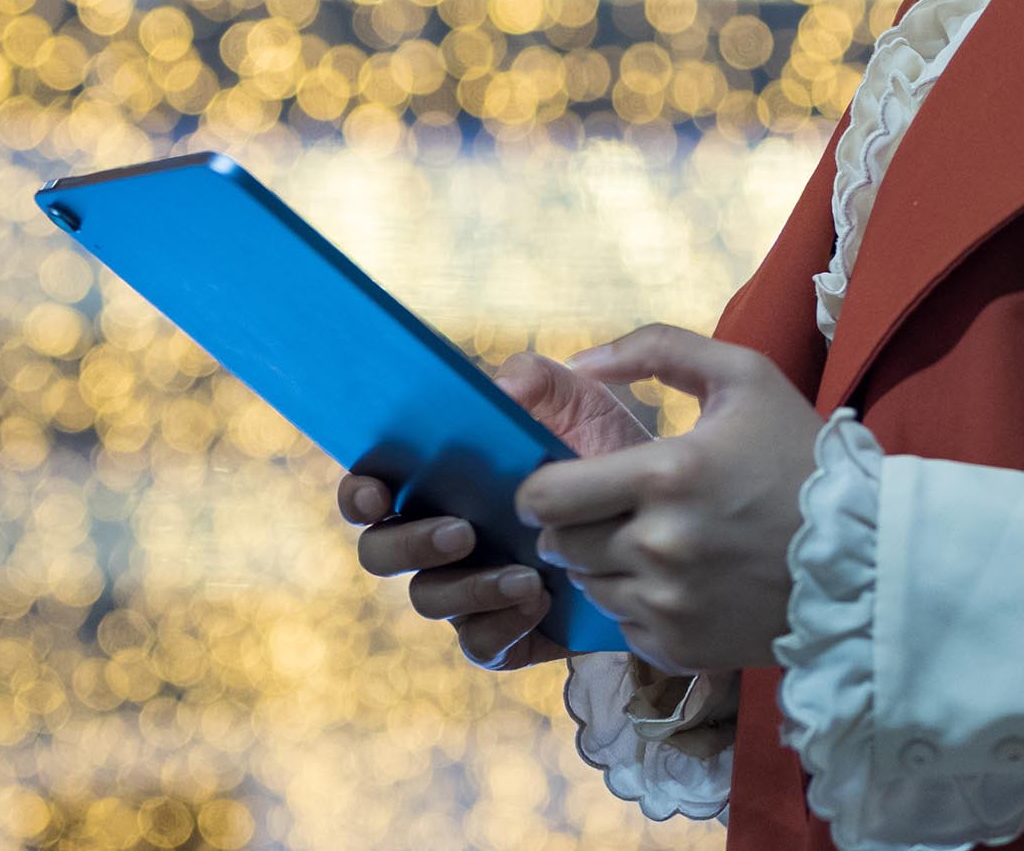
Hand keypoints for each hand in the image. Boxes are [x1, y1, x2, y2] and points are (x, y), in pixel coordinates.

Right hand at [339, 348, 652, 671]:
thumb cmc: (604, 455)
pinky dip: (502, 623)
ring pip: (428, 599)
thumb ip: (536, 380)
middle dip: (408, 544)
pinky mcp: (504, 633)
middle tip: (461, 530)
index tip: (376, 489)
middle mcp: (437, 537)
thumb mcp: (579, 404)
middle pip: (379, 551)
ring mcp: (465, 589)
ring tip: (522, 573)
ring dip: (467, 587)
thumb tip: (498, 388)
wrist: (665, 520)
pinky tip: (538, 598)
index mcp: (437, 479)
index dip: (358, 491)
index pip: (370, 488)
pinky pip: (479, 643)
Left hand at [514, 324, 821, 674]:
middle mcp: (657, 547)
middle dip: (573, 524)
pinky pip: (623, 626)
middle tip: (613, 510)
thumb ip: (656, 349)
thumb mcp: (743, 375)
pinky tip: (679, 582)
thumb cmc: (799, 455)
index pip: (546, 496)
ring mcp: (668, 606)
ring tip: (654, 543)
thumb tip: (581, 362)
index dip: (542, 488)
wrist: (863, 555)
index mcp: (664, 475)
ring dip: (606, 564)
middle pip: (559, 543)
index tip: (562, 482)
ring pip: (588, 586)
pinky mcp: (680, 649)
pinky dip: (638, 605)